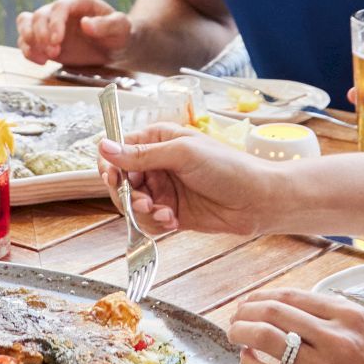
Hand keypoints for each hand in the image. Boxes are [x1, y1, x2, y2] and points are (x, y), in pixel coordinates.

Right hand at [16, 0, 133, 66]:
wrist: (113, 48)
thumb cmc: (118, 34)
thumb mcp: (121, 28)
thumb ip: (107, 24)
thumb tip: (86, 24)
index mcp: (79, 0)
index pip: (60, 6)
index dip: (54, 23)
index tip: (56, 41)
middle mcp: (61, 8)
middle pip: (39, 15)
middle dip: (42, 36)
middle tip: (54, 53)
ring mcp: (50, 23)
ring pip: (26, 23)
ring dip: (30, 41)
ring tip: (45, 57)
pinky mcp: (43, 38)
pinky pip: (25, 39)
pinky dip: (27, 50)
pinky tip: (41, 61)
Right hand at [96, 124, 278, 235]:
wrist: (259, 200)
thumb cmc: (229, 167)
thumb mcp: (183, 154)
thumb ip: (142, 154)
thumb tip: (104, 146)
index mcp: (157, 139)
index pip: (117, 150)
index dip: (110, 166)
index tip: (113, 179)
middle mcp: (157, 164)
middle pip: (120, 181)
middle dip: (127, 194)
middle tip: (144, 202)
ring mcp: (164, 189)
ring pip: (131, 204)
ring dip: (142, 212)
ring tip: (164, 213)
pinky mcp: (171, 212)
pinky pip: (148, 221)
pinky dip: (155, 223)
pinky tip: (173, 221)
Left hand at [229, 287, 363, 363]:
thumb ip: (334, 326)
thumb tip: (289, 316)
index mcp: (352, 316)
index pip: (294, 296)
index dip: (263, 297)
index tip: (250, 303)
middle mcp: (338, 336)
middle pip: (275, 310)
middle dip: (247, 311)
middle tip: (235, 318)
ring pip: (266, 336)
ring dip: (242, 332)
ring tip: (235, 335)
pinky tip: (247, 362)